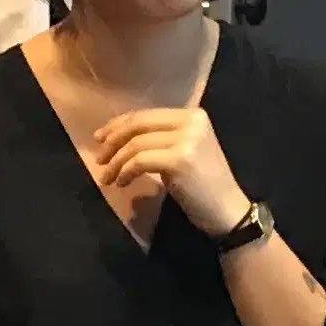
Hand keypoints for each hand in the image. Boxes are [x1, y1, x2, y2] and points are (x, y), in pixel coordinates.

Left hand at [86, 105, 249, 237]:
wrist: (227, 210)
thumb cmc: (203, 185)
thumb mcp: (184, 150)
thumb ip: (160, 137)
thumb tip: (120, 135)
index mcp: (192, 115)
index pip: (145, 115)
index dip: (118, 125)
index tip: (101, 139)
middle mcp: (191, 122)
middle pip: (138, 125)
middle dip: (113, 140)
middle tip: (98, 158)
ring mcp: (187, 140)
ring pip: (136, 144)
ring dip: (116, 162)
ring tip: (107, 177)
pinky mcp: (179, 160)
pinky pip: (140, 161)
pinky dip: (125, 172)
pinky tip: (122, 183)